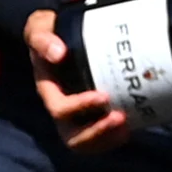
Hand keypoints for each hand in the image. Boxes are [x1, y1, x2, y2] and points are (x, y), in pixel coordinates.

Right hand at [25, 10, 128, 153]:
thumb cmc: (50, 32)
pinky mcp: (91, 115)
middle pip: (72, 136)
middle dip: (97, 132)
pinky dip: (113, 138)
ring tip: (127, 126)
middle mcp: (61, 107)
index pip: (60, 109)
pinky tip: (131, 127)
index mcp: (49, 90)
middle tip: (121, 117)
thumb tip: (59, 53)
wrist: (60, 34)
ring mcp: (76, 114)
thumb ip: (44, 39)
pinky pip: (99, 138)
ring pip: (86, 142)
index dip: (80, 107)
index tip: (104, 96)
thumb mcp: (40, 29)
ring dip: (106, 139)